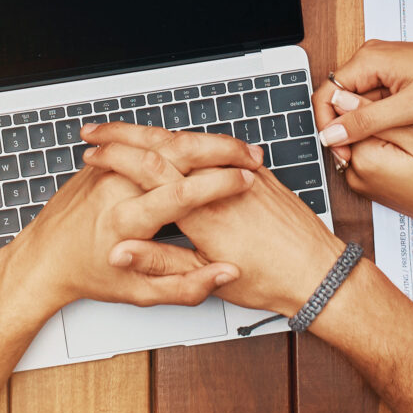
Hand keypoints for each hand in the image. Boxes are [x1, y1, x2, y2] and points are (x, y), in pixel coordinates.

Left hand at [3, 151, 252, 320]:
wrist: (42, 258)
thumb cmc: (88, 277)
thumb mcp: (139, 294)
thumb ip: (185, 287)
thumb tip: (225, 272)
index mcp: (126, 221)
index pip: (180, 192)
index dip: (219, 184)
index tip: (248, 180)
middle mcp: (115, 188)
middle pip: (172, 152)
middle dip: (218, 149)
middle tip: (249, 155)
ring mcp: (107, 170)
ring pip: (159, 140)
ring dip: (200, 140)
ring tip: (234, 148)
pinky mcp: (103, 163)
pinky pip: (143, 144)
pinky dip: (175, 141)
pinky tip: (201, 147)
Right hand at [80, 123, 341, 321]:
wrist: (319, 273)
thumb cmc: (267, 279)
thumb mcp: (204, 277)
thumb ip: (157, 260)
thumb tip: (120, 251)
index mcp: (200, 210)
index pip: (148, 165)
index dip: (115, 154)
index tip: (93, 150)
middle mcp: (218, 183)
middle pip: (162, 142)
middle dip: (125, 134)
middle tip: (99, 132)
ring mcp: (239, 171)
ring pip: (188, 141)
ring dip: (152, 136)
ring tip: (123, 137)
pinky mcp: (257, 172)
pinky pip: (216, 148)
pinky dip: (188, 143)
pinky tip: (173, 146)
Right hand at [314, 38, 412, 167]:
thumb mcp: (409, 108)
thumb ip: (366, 121)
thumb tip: (332, 134)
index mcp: (368, 59)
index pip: (326, 94)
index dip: (328, 126)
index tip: (340, 150)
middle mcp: (370, 58)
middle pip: (338, 97)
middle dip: (343, 127)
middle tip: (356, 154)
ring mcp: (381, 66)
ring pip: (355, 100)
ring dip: (360, 123)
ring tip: (378, 142)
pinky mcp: (392, 75)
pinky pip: (372, 98)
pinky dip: (375, 117)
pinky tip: (391, 129)